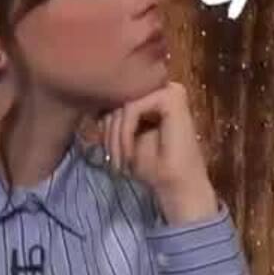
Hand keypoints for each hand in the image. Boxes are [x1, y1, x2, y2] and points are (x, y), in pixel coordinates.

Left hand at [100, 82, 217, 223]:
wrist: (178, 187)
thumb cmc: (155, 167)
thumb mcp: (125, 138)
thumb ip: (114, 118)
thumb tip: (95, 106)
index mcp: (155, 96)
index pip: (117, 98)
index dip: (106, 123)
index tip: (106, 151)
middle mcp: (164, 87)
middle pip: (118, 98)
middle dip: (108, 131)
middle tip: (112, 160)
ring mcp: (170, 90)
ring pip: (122, 103)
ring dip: (114, 136)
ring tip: (120, 162)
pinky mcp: (172, 97)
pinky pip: (131, 108)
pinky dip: (124, 133)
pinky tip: (130, 155)